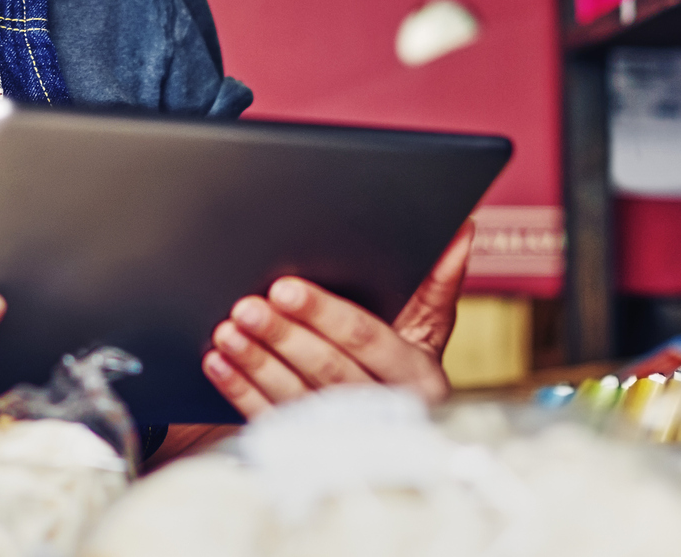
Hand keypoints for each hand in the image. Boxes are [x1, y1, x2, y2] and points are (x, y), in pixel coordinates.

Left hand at [202, 219, 474, 418]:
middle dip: (283, 335)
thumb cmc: (404, 361)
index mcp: (418, 378)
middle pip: (327, 369)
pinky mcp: (308, 448)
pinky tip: (219, 363)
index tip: (285, 288)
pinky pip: (270, 418)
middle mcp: (385, 410)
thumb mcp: (428, 328)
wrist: (390, 425)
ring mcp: (344, 435)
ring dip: (256, 362)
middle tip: (246, 305)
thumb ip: (437, 284)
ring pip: (295, 396)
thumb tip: (462, 231)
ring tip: (226, 330)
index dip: (324, 313)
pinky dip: (241, 390)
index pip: (367, 341)